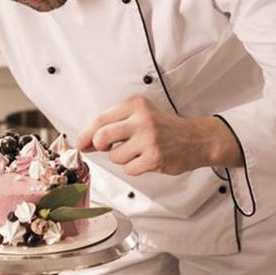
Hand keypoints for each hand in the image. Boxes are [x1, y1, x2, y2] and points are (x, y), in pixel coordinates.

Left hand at [74, 96, 242, 175]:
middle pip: (102, 137)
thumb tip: (84, 143)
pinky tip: (146, 160)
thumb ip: (112, 126)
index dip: (86, 134)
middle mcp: (142, 119)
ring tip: (137, 152)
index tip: (80, 143)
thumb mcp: (139, 117)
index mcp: (135, 105)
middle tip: (107, 148)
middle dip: (99, 146)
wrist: (196, 139)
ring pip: (115, 156)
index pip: (101, 120)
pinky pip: (129, 169)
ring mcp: (149, 139)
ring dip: (122, 158)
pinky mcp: (155, 158)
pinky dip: (134, 168)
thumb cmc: (162, 128)